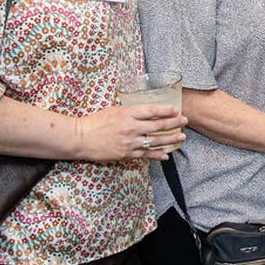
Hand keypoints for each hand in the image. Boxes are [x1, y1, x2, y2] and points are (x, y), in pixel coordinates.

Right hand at [72, 104, 187, 161]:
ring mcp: (129, 142)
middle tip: (184, 121)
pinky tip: (166, 155)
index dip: (167, 110)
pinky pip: (146, 155)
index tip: (176, 110)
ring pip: (155, 141)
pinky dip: (158, 154)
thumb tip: (148, 112)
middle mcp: (130, 127)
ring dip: (171, 139)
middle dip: (174, 123)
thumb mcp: (114, 110)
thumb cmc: (95, 122)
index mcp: (127, 113)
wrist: (79, 138)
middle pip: (158, 125)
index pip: (152, 110)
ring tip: (181, 137)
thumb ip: (131, 111)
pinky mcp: (126, 154)